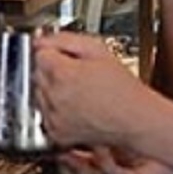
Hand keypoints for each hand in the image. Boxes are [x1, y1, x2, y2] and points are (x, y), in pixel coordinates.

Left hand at [34, 32, 155, 148]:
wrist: (135, 119)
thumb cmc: (122, 87)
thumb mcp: (97, 50)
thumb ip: (64, 39)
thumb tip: (41, 40)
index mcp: (62, 74)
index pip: (40, 53)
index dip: (55, 52)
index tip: (67, 56)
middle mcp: (54, 98)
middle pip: (37, 73)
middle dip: (53, 70)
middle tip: (77, 72)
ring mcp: (54, 118)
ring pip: (39, 94)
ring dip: (52, 90)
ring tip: (78, 89)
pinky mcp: (57, 133)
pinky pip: (45, 114)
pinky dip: (56, 109)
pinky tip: (76, 105)